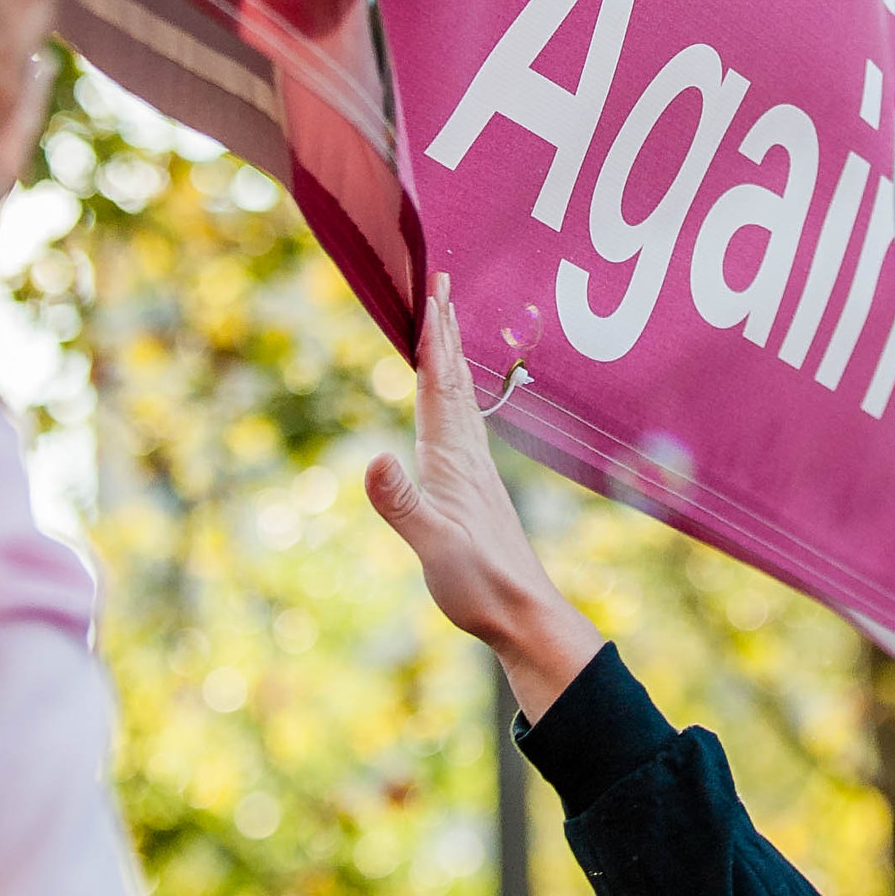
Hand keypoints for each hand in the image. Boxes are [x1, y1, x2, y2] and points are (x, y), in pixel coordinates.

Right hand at [365, 276, 600, 722]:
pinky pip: (462, 425)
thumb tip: (373, 459)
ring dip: (451, 357)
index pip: (439, 382)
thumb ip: (401, 503)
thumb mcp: (431, 544)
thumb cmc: (478, 581)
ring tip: (445, 327)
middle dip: (445, 328)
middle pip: (454, 377)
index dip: (433, 334)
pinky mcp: (475, 489)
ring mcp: (474, 470)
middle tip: (441, 281)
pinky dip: (454, 398)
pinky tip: (455, 405)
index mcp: (451, 456)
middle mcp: (466, 454)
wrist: (521, 613)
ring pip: (461, 398)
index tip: (431, 288)